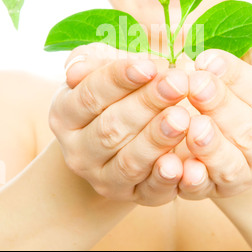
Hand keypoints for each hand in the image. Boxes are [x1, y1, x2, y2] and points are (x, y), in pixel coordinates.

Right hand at [49, 44, 189, 205]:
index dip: (120, 79)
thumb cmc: (117, 91)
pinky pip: (150, 191)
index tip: (150, 65)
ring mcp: (102, 178)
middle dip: (147, 103)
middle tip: (177, 83)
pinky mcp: (131, 196)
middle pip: (112, 127)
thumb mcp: (108, 65)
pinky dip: (167, 178)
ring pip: (129, 161)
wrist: (119, 138)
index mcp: (65, 113)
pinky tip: (185, 163)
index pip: (90, 94)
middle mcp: (77, 150)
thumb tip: (96, 59)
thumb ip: (106, 54)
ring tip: (183, 118)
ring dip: (157, 139)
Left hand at [178, 45, 251, 199]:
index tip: (207, 60)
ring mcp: (242, 175)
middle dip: (219, 106)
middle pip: (248, 131)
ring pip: (230, 165)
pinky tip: (180, 167)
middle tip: (195, 85)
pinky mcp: (213, 190)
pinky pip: (202, 189)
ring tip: (193, 125)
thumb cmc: (240, 92)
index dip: (236, 77)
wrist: (225, 134)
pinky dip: (191, 180)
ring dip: (210, 146)